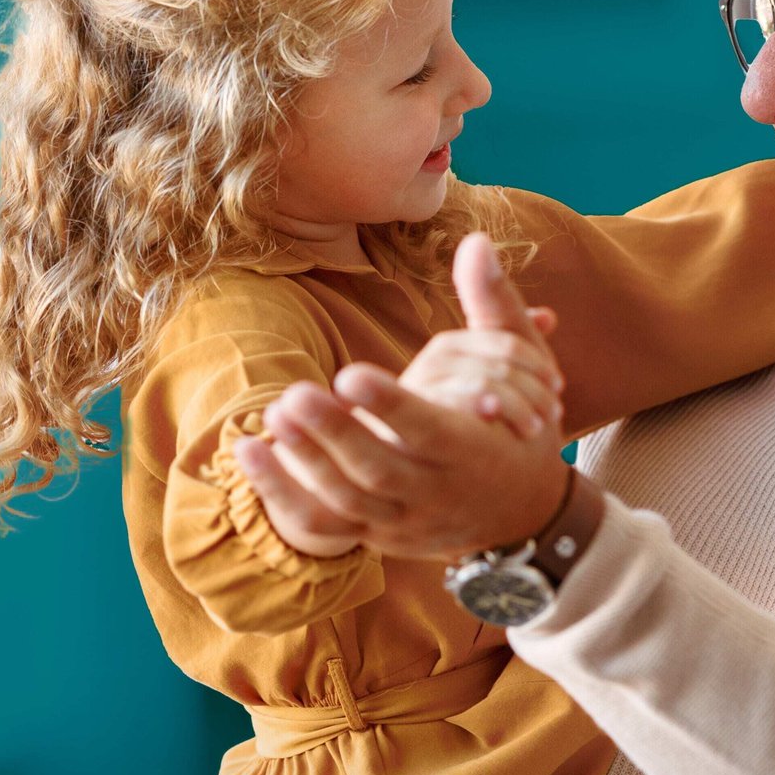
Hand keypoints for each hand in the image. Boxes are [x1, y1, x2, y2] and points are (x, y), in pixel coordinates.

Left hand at [237, 234, 572, 560]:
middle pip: (380, 471)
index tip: (349, 373)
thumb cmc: (523, 428)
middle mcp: (438, 491)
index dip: (391, 407)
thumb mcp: (526, 370)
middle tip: (292, 395)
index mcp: (475, 449)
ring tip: (272, 413)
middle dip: (335, 436)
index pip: (430, 431)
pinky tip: (247, 451)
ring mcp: (404, 520)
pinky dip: (282, 496)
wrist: (522, 514)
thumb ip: (495, 305)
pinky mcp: (376, 534)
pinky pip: (325, 527)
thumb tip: (476, 240)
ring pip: (349, 502)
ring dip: (305, 463)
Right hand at [399, 320, 564, 440]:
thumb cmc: (466, 421)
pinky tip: (495, 421)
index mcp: (453, 346)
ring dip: (515, 406)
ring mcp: (418, 390)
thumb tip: (548, 316)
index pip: (505, 342)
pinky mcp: (408, 421)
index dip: (538, 363)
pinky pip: (451, 408)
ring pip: (480, 385)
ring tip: (534, 427)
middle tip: (553, 413)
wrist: (424, 472)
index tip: (558, 385)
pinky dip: (478, 411)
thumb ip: (514, 349)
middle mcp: (433, 361)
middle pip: (497, 365)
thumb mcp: (494, 383)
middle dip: (532, 389)